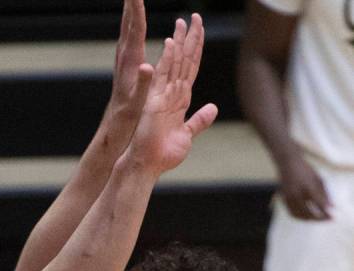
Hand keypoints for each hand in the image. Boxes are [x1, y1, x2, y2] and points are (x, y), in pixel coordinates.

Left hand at [105, 0, 151, 135]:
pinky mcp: (125, 63)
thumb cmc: (129, 116)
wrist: (115, 125)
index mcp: (131, 62)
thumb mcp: (138, 102)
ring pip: (128, 27)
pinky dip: (133, 22)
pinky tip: (135, 19)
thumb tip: (147, 65)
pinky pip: (130, 35)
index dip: (137, 9)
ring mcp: (123, 59)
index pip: (135, 29)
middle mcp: (125, 56)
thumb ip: (143, 84)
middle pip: (129, 22)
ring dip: (131, 9)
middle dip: (132, 2)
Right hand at [129, 13, 217, 176]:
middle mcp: (172, 93)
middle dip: (191, 38)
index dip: (197, 49)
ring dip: (179, 43)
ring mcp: (162, 95)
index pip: (191, 68)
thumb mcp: (187, 134)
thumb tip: (213, 108)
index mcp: (180, 99)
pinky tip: (171, 45)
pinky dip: (167, 61)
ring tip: (182, 22)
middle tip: (195, 16)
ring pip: (174, 64)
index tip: (200, 30)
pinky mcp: (153, 102)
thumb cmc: (164, 154)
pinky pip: (162, 78)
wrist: (147, 164)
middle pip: (184, 60)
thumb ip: (199, 120)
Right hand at [279, 154, 331, 219]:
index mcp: (308, 188)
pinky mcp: (284, 199)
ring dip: (308, 219)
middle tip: (325, 219)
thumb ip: (325, 194)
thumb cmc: (306, 170)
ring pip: (299, 215)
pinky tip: (305, 216)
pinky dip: (299, 217)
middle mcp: (298, 194)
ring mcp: (289, 198)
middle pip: (309, 213)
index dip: (326, 213)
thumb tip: (331, 207)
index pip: (319, 205)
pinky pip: (292, 213)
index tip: (332, 217)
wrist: (288, 163)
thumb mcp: (318, 179)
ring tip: (316, 219)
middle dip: (319, 219)